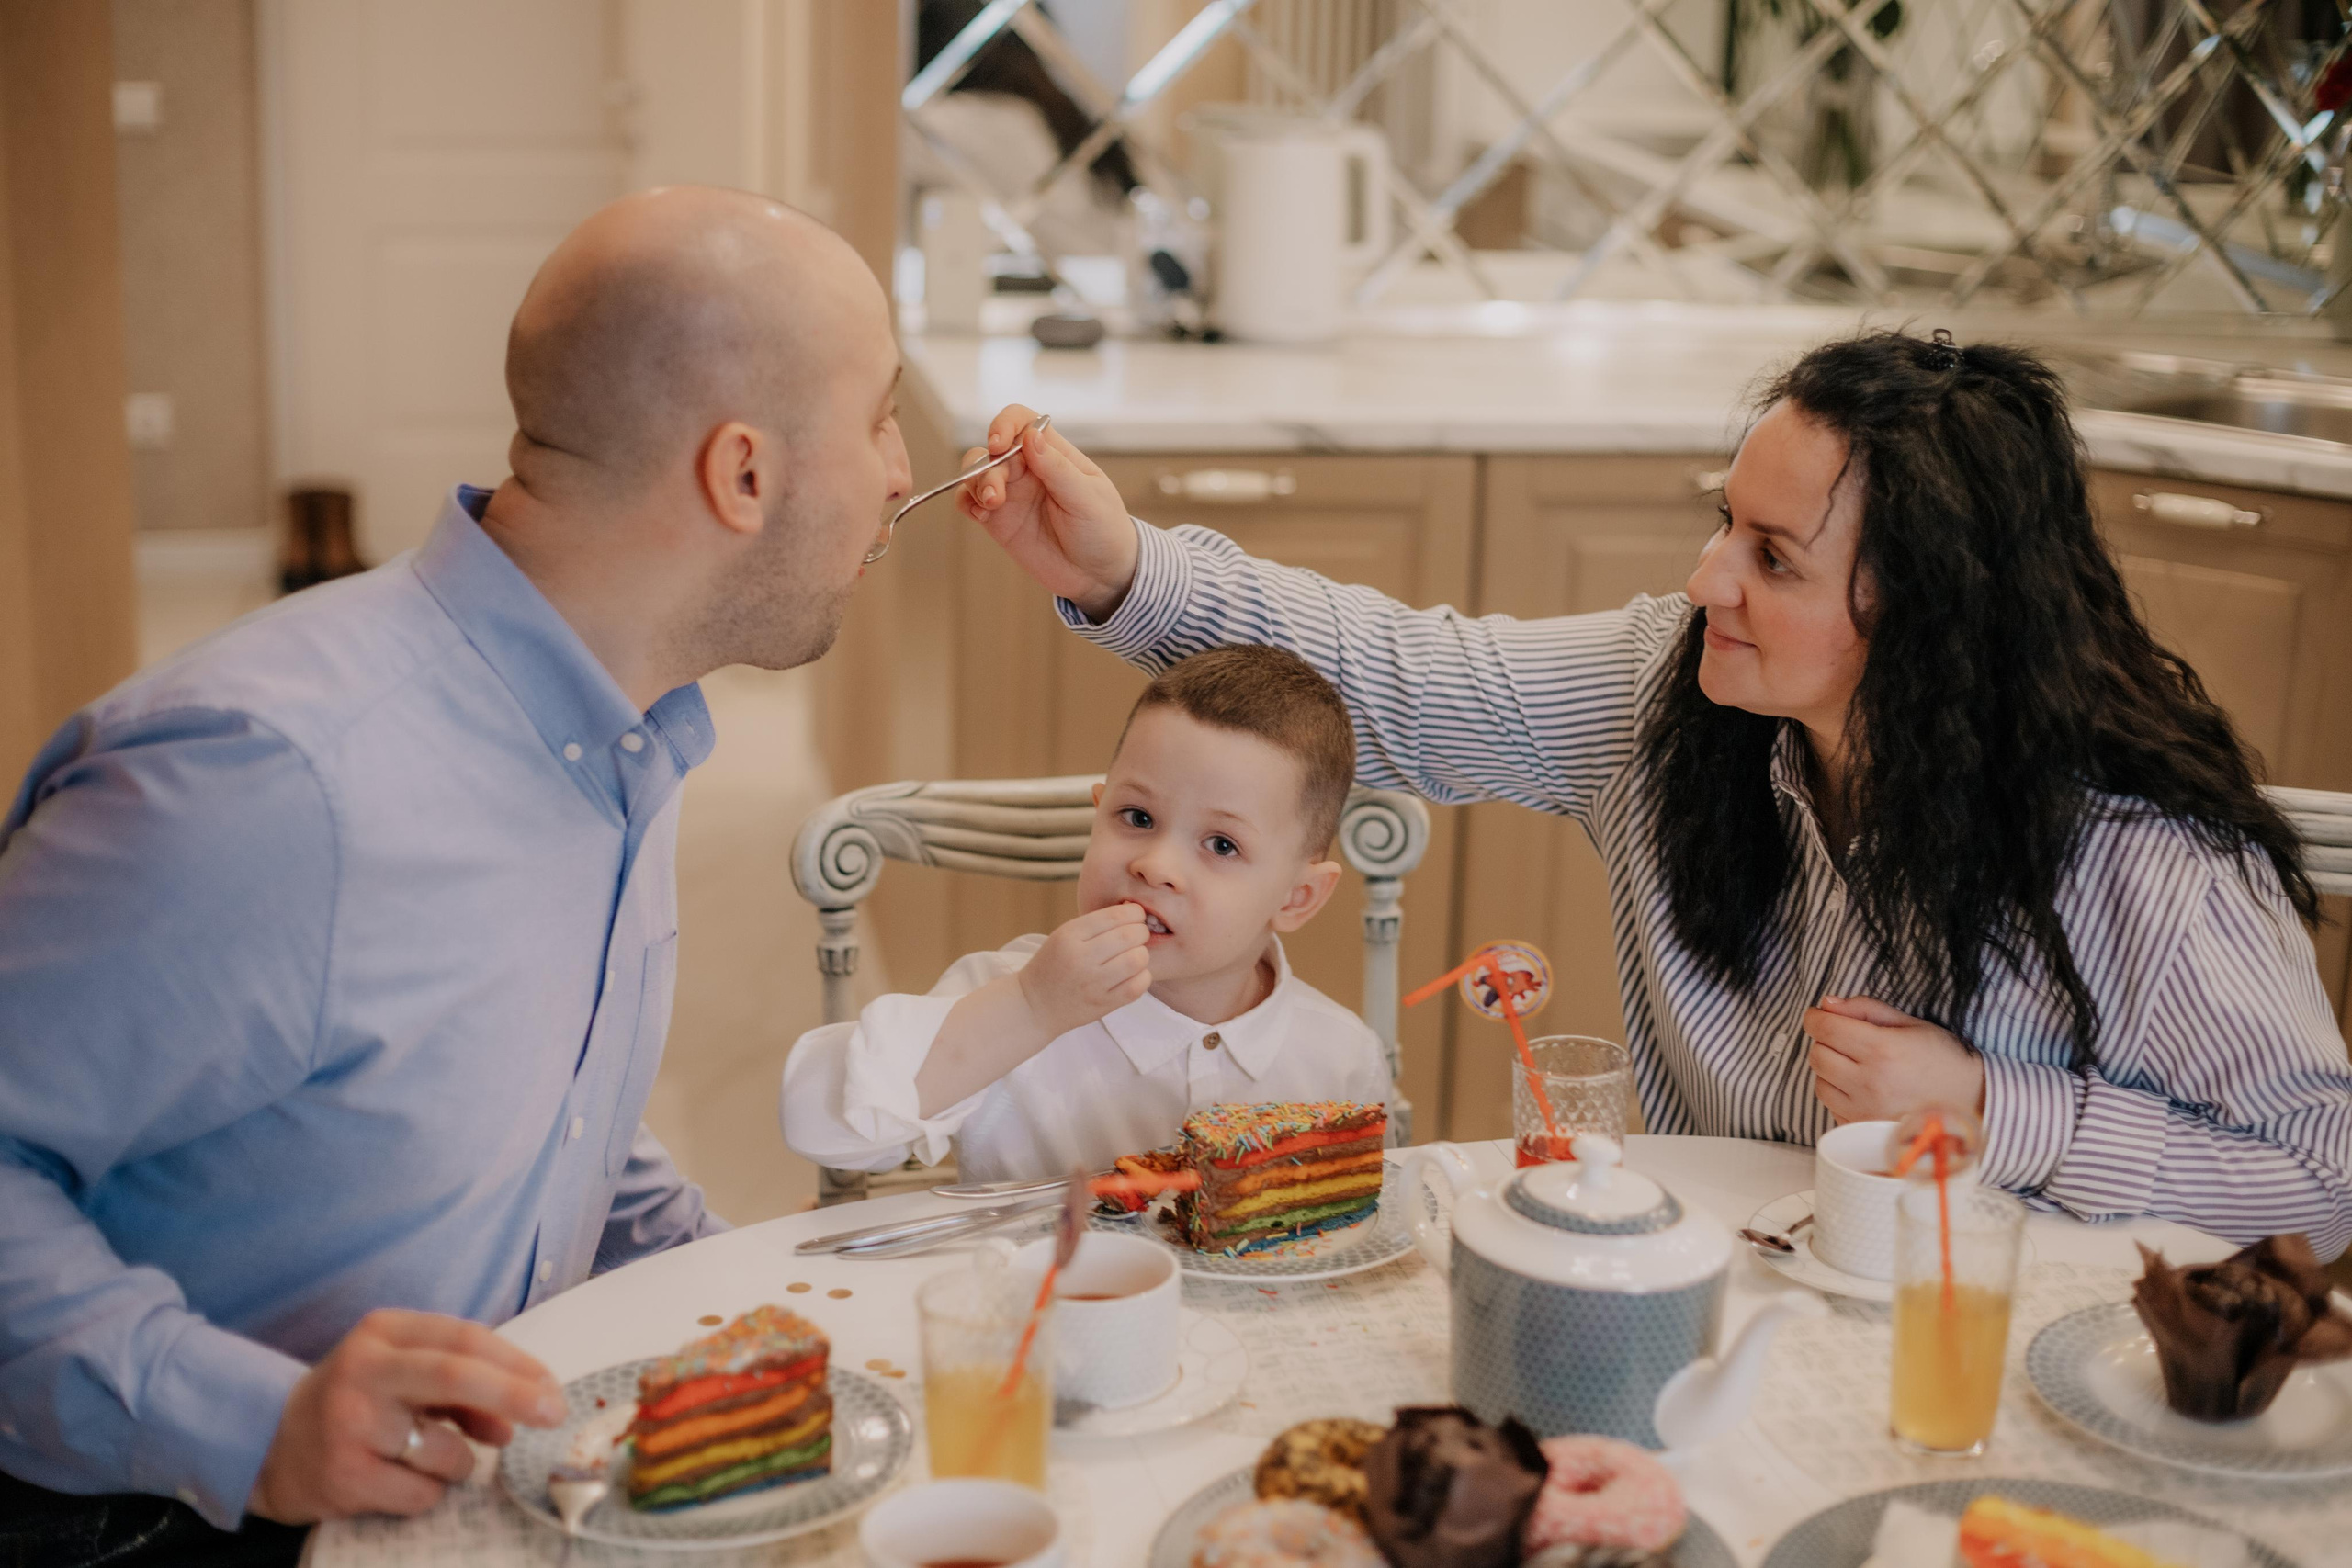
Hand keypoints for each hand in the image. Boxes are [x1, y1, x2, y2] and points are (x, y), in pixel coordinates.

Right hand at [247, 1308, 566, 1524]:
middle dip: (514, 1393)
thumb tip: (516, 1420)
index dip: (518, 1365)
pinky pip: (422, 1494)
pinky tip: (396, 1480)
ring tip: (422, 1456)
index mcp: (384, 1332)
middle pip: (455, 1375)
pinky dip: (428, 1492)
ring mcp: (349, 1425)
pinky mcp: (343, 1476)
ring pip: (446, 1450)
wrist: (270, 1443)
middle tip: (554, 1412)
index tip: (553, 1388)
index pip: (466, 1338)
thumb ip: (463, 1387)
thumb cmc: (360, 1401)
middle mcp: (363, 1371)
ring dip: (458, 1463)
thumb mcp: (405, 1375)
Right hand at [956, 404, 1137, 620]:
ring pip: (977, 472)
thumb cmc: (1104, 531)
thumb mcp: (1088, 499)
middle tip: (995, 497)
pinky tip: (979, 515)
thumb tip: (1031, 436)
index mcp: (1054, 454)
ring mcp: (1012, 493)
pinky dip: (966, 502)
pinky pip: (971, 501)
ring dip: (975, 484)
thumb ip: (1058, 469)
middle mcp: (1029, 469)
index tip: (999, 444)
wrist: (1099, 576)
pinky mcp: (999, 519)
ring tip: (989, 507)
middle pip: (993, 450)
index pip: (1021, 422)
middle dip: (987, 468)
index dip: (1004, 425)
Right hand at [1016, 903, 1152, 1038]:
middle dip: (1141, 932)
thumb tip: (1134, 911)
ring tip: (1134, 956)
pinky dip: (1142, 977)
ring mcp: (1092, 983)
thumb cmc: (1054, 965)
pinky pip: (1137, 986)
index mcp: (1069, 935)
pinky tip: (1133, 974)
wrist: (1034, 1005)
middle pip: (1129, 936)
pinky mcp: (1103, 1004)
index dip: (1134, 913)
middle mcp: (1080, 958)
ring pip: (1137, 960)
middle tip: (1138, 935)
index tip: (1136, 916)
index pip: (1114, 915)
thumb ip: (1096, 924)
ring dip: (1142, 954)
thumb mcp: (1064, 936)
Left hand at [1803, 994, 1986, 1124]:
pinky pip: (1831, 1106)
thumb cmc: (1944, 1060)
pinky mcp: (1864, 1129)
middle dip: (1825, 1041)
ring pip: (1819, 1082)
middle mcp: (1869, 1082)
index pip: (1825, 1029)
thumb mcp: (1912, 1024)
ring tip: (1856, 1065)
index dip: (1815, 1018)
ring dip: (1830, 1069)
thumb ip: (1867, 1009)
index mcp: (1882, 1050)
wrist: (1972, 1103)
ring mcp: (1864, 1110)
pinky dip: (1838, 1093)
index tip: (1818, 1015)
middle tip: (1845, 1039)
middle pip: (1817, 1054)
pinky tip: (1862, 1088)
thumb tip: (1827, 1004)